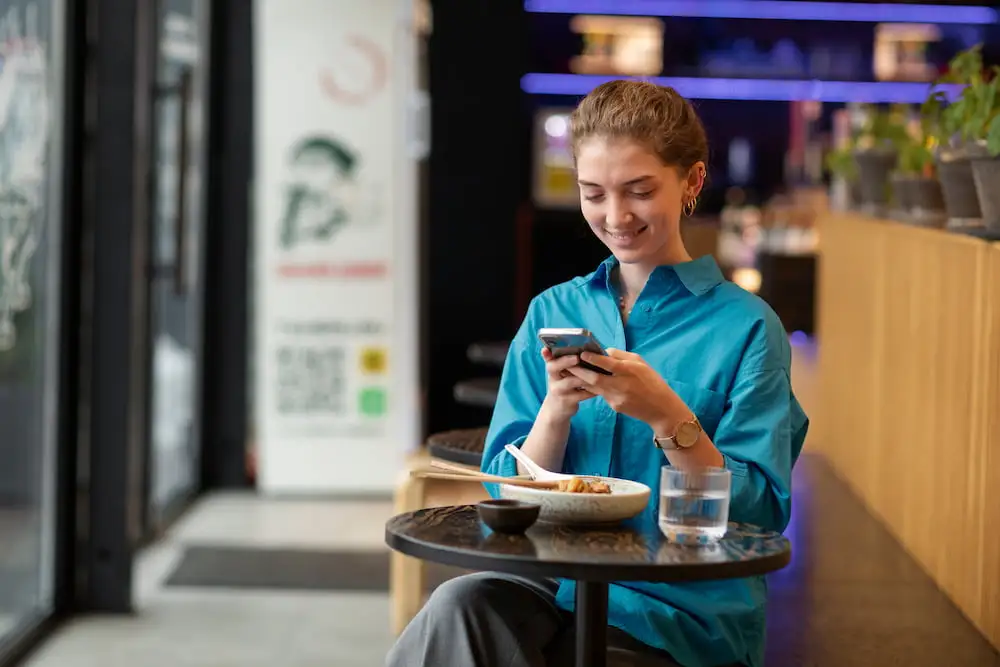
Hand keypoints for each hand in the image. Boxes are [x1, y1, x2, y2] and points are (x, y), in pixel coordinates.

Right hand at [540, 347, 595, 419]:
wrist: (557, 408)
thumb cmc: (564, 385)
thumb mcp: (561, 374)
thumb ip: (566, 362)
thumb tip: (583, 348)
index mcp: (552, 369)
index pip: (548, 359)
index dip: (547, 354)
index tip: (546, 349)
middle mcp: (552, 378)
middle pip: (553, 367)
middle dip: (565, 361)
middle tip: (576, 357)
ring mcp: (559, 390)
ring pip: (571, 381)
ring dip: (584, 375)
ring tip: (597, 370)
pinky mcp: (568, 401)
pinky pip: (581, 394)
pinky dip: (592, 389)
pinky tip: (601, 386)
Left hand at [567, 348, 689, 432]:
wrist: (661, 409)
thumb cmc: (652, 381)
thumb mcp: (641, 363)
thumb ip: (622, 356)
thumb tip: (604, 352)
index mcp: (630, 371)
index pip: (609, 364)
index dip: (594, 358)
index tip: (582, 353)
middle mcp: (622, 385)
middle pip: (595, 379)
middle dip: (579, 371)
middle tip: (567, 364)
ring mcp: (617, 398)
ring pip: (594, 388)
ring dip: (581, 379)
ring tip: (570, 371)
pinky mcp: (614, 406)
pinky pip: (601, 394)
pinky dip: (593, 387)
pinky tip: (585, 381)